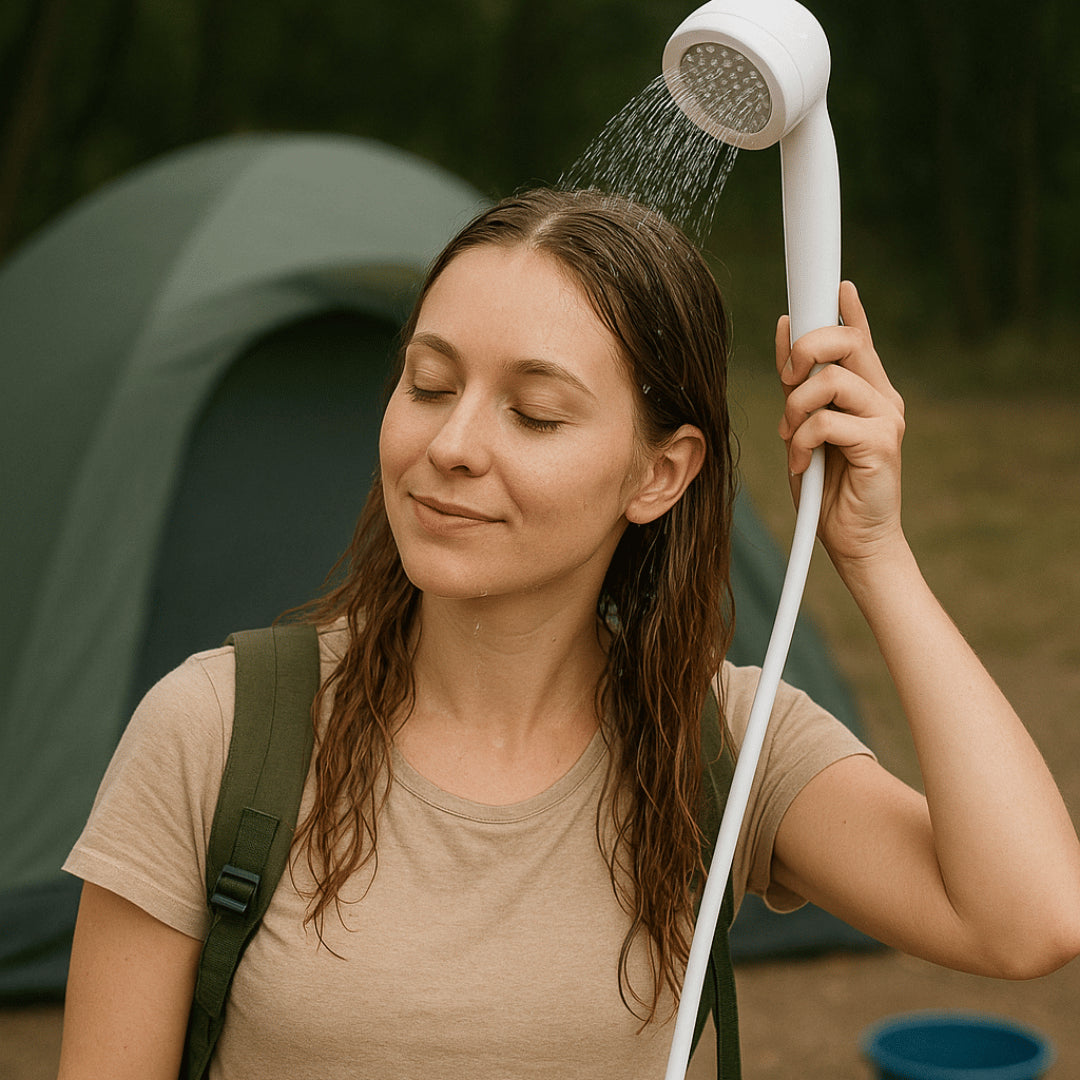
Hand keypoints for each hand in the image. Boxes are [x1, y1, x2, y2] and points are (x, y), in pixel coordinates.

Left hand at [775, 281, 906, 570]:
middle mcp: (882, 397)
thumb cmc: (827, 488)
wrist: (853, 541)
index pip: (858, 337)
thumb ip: (797, 386)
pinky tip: (801, 464)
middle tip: (786, 380)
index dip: (845, 308)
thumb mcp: (801, 429)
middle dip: (804, 350)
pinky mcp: (881, 443)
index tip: (834, 285)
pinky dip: (801, 442)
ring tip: (790, 438)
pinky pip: (826, 422)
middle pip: (845, 342)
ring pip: (829, 381)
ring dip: (795, 408)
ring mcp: (886, 419)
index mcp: (866, 391)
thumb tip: (784, 330)